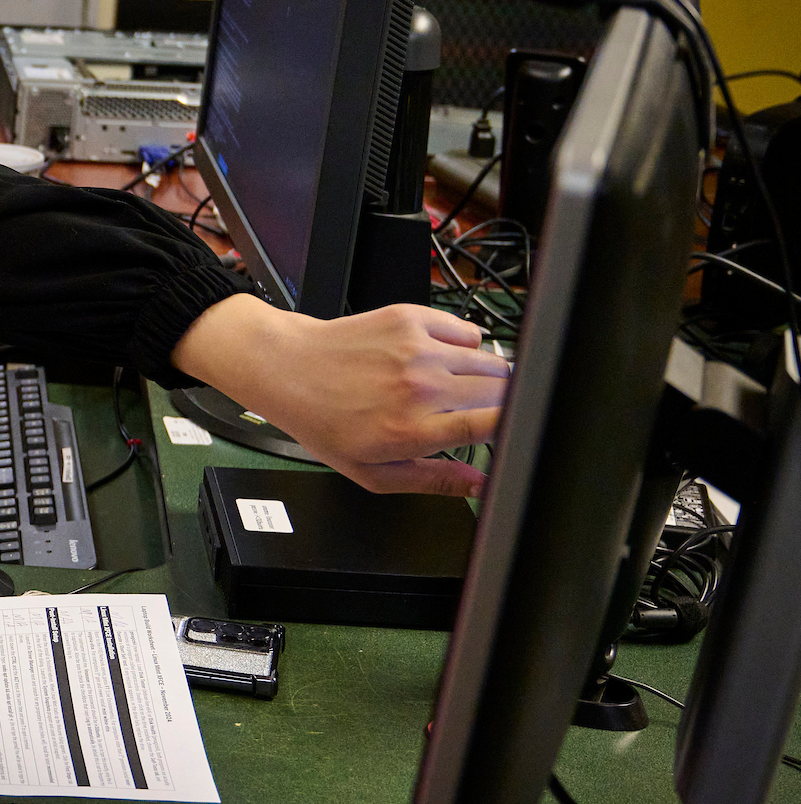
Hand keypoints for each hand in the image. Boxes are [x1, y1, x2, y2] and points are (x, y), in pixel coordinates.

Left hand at [171, 294, 510, 495]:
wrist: (287, 368)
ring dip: (487, 377)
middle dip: (503, 405)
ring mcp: (419, 349)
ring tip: (457, 388)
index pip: (495, 425)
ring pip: (491, 362)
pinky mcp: (412, 318)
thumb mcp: (371, 472)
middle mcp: (422, 387)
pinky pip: (468, 331)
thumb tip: (479, 485)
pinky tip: (442, 358)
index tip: (515, 434)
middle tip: (480, 413)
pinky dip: (465, 346)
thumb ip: (432, 481)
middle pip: (503, 392)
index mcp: (414, 430)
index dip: (516, 429)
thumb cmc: (323, 421)